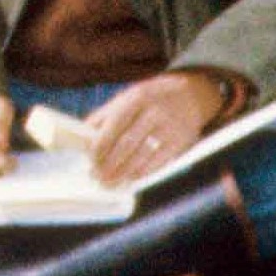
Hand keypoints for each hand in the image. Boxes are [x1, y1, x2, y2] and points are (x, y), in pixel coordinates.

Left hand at [84, 69, 240, 186]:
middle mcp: (155, 112)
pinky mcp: (180, 142)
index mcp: (137, 97)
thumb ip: (105, 115)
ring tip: (109, 181)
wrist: (191, 94)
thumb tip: (84, 137)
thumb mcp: (129, 96)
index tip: (90, 159)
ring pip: (142, 156)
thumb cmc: (151, 98)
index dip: (100, 145)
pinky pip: (158, 162)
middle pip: (127, 144)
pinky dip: (142, 173)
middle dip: (109, 163)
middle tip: (97, 176)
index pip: (114, 125)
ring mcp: (170, 128)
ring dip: (123, 172)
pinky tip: (130, 178)